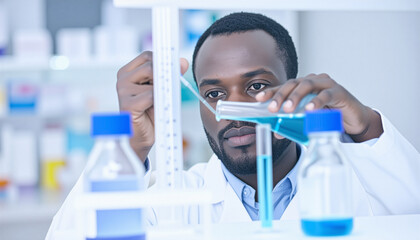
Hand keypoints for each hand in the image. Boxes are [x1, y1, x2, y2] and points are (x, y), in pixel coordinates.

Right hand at [116, 51, 188, 160]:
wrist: (142, 138)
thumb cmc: (150, 114)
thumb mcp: (163, 90)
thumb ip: (171, 75)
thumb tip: (183, 61)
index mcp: (128, 72)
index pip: (147, 56)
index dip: (162, 60)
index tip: (175, 65)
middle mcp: (122, 79)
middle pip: (150, 65)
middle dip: (164, 76)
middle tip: (169, 88)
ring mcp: (123, 91)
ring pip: (153, 80)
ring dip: (162, 92)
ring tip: (160, 103)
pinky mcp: (127, 104)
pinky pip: (151, 96)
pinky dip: (159, 102)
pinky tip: (156, 110)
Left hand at [255, 73, 382, 141]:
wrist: (353, 121)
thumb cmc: (329, 116)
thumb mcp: (307, 121)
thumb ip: (293, 124)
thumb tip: (277, 132)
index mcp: (302, 87)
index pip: (283, 87)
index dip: (270, 92)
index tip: (258, 99)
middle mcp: (312, 82)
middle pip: (292, 84)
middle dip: (280, 96)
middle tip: (273, 109)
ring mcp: (326, 84)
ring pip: (307, 85)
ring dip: (295, 97)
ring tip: (288, 110)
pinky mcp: (339, 91)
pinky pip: (325, 94)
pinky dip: (316, 102)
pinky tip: (309, 110)